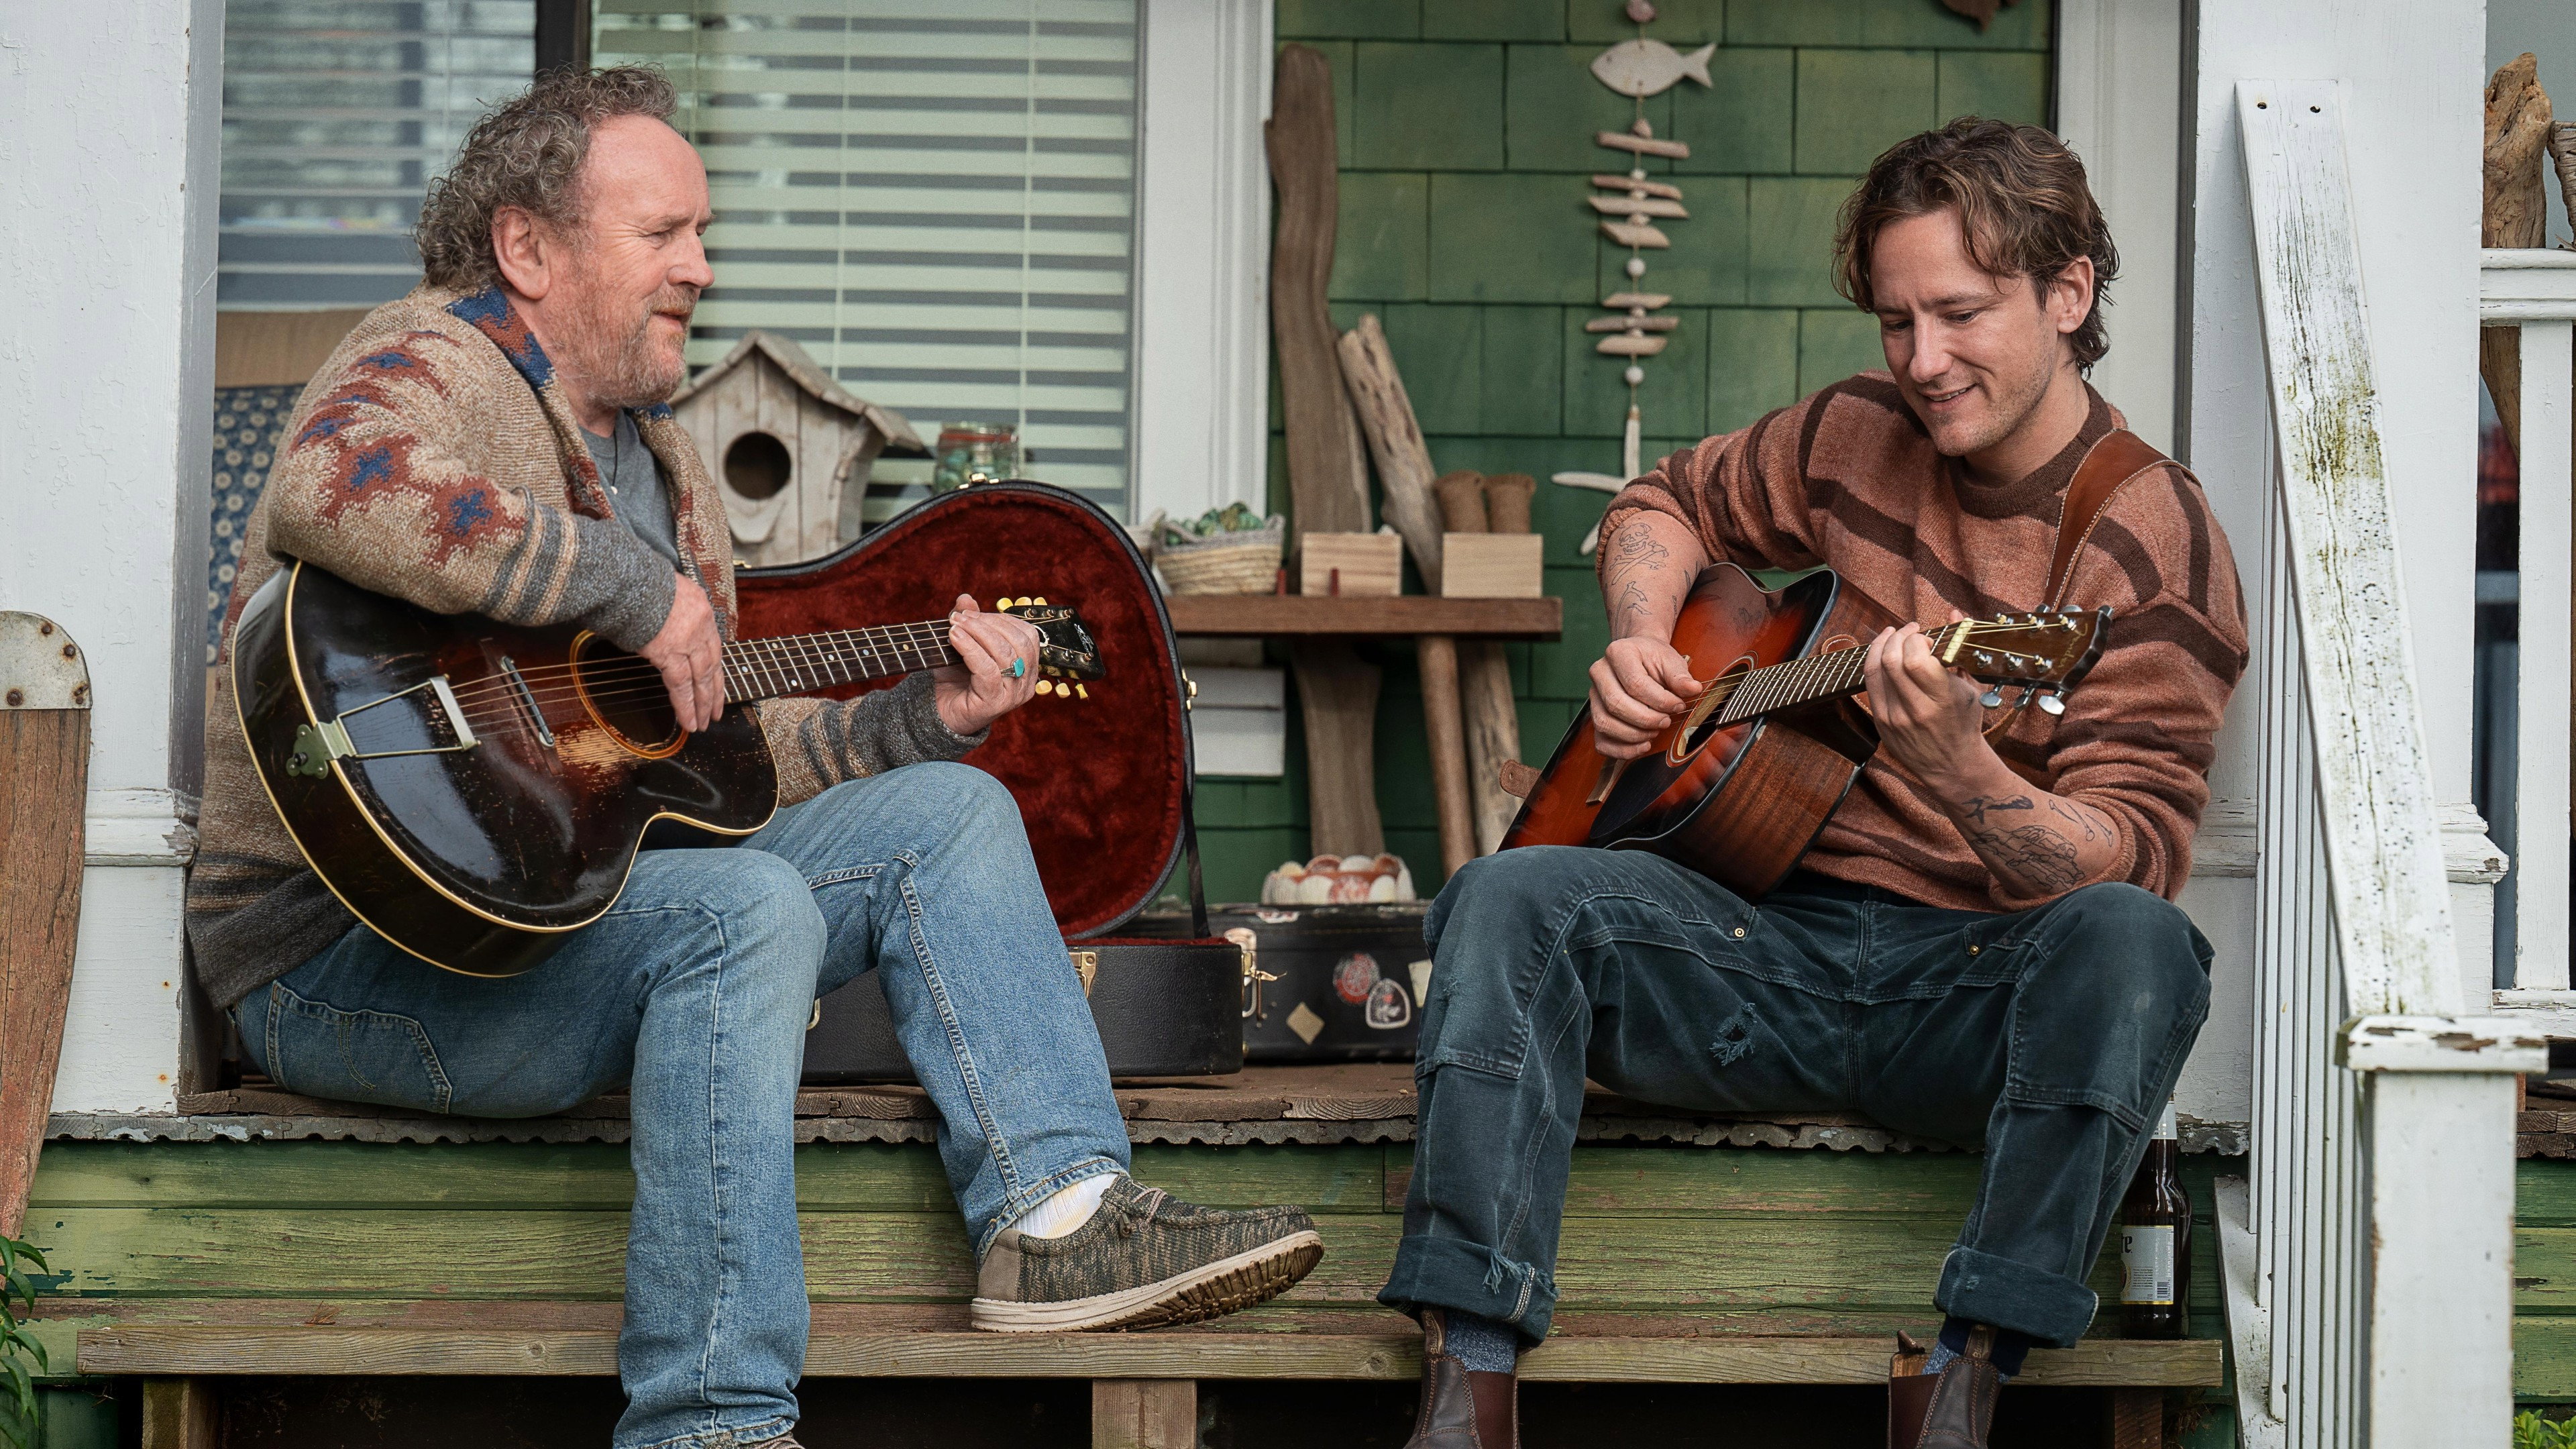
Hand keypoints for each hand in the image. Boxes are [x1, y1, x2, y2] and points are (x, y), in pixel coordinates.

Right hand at [641, 575, 723, 732]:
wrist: (627, 578)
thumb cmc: (638, 582)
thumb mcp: (668, 589)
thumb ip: (674, 611)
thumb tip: (666, 629)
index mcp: (701, 607)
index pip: (713, 644)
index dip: (715, 667)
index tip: (716, 682)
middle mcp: (701, 624)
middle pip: (713, 664)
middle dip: (715, 691)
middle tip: (716, 712)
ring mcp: (688, 640)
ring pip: (702, 678)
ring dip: (703, 704)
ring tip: (703, 723)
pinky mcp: (670, 653)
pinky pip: (681, 685)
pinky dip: (685, 705)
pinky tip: (689, 721)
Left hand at [933, 593, 1041, 735]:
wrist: (940, 713)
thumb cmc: (955, 679)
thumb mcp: (963, 645)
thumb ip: (968, 623)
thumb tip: (966, 597)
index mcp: (1027, 668)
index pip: (1027, 635)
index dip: (1001, 619)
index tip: (971, 613)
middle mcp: (1027, 683)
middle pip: (1019, 642)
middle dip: (988, 623)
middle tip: (960, 617)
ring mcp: (1013, 695)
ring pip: (1005, 653)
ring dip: (978, 632)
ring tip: (954, 624)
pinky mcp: (995, 703)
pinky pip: (988, 669)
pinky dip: (970, 648)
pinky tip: (954, 637)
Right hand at [1587, 635, 1702, 760]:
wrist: (1639, 657)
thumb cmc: (1653, 659)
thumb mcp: (1670, 660)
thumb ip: (1680, 676)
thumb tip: (1693, 689)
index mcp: (1618, 653)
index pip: (1635, 683)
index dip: (1659, 701)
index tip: (1678, 706)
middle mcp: (1600, 673)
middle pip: (1616, 704)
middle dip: (1646, 719)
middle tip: (1666, 721)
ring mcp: (1593, 695)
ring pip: (1605, 723)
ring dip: (1634, 735)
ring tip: (1655, 732)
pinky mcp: (1595, 714)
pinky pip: (1601, 740)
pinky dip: (1621, 750)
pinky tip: (1642, 746)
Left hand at [1859, 619, 1992, 795]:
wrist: (1952, 765)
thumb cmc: (1965, 723)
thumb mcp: (1971, 687)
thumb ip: (1959, 649)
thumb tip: (1954, 613)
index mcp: (1941, 700)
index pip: (1915, 659)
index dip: (1916, 639)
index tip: (1926, 637)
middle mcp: (1914, 710)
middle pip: (1892, 660)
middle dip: (1899, 636)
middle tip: (1909, 630)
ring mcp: (1893, 718)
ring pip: (1875, 669)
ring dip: (1882, 644)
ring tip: (1893, 634)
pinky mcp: (1880, 722)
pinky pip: (1870, 684)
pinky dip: (1874, 663)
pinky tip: (1883, 653)